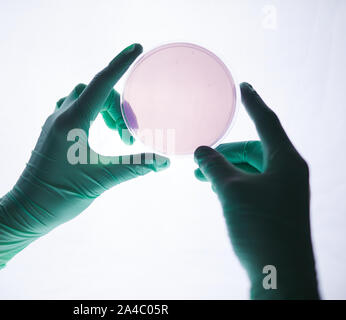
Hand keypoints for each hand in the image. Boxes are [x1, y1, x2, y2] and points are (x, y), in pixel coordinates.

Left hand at [0, 44, 169, 269]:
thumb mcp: (102, 179)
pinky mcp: (50, 133)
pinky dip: (89, 112)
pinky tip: (96, 132)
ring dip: (103, 108)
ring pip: (82, 97)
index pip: (102, 84)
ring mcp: (53, 123)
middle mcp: (61, 116)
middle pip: (95, 91)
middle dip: (117, 105)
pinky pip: (71, 108)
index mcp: (73, 122)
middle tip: (128, 134)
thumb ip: (134, 166)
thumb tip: (163, 162)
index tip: (136, 48)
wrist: (26, 210)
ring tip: (116, 135)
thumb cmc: (60, 195)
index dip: (121, 64)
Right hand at [194, 83, 318, 298]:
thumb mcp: (231, 190)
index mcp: (286, 160)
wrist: (280, 272)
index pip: (267, 122)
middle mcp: (289, 172)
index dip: (253, 103)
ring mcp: (285, 191)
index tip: (244, 86)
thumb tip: (200, 150)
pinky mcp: (279, 207)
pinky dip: (235, 183)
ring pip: (252, 169)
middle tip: (200, 157)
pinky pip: (254, 184)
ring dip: (227, 169)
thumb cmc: (260, 227)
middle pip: (254, 148)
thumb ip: (214, 166)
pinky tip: (218, 190)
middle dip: (226, 151)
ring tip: (202, 177)